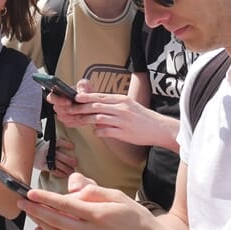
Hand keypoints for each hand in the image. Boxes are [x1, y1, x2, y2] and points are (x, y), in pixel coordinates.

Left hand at [19, 172, 162, 229]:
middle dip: (36, 210)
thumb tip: (73, 186)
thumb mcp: (118, 196)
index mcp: (98, 215)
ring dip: (40, 223)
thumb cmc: (137, 219)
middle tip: (21, 201)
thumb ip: (93, 190)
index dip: (45, 198)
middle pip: (56, 220)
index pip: (65, 205)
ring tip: (28, 212)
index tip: (31, 192)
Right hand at [34, 138, 76, 176]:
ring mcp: (44, 158)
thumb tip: (74, 148)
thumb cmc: (46, 149)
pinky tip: (64, 174)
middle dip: (67, 159)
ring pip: (56, 164)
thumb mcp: (50, 144)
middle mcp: (47, 151)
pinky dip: (59, 173)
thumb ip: (59, 146)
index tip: (72, 147)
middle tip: (75, 163)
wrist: (33, 152)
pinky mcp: (42, 165)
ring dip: (65, 168)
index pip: (58, 142)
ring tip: (71, 171)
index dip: (65, 144)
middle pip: (59, 155)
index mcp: (50, 144)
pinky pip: (52, 170)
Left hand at [58, 80, 177, 148]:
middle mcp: (121, 108)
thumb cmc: (142, 117)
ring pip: (99, 118)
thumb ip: (113, 105)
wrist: (159, 128)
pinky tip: (95, 132)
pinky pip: (106, 131)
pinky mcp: (124, 133)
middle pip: (96, 106)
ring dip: (86, 120)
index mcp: (121, 100)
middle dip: (81, 108)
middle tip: (70, 110)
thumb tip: (97, 106)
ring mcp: (122, 121)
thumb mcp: (129, 105)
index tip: (75, 98)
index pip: (100, 96)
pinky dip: (98, 131)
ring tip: (78, 121)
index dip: (86, 97)